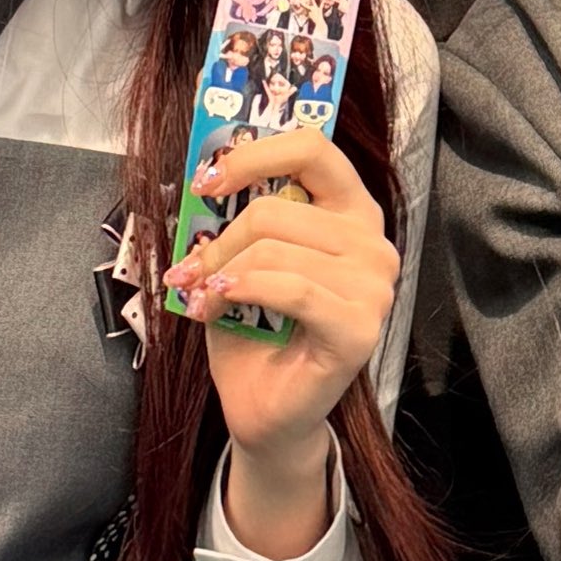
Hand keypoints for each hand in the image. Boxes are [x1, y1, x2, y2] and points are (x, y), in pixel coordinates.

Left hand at [173, 125, 404, 554]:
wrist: (266, 411)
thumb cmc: (256, 335)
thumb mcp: (239, 262)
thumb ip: (236, 218)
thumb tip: (202, 179)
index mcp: (350, 213)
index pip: (314, 149)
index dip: (254, 154)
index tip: (206, 180)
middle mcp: (372, 242)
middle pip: (277, 208)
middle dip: (218, 239)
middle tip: (185, 268)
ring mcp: (374, 285)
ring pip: (276, 249)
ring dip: (221, 271)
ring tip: (199, 297)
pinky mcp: (361, 326)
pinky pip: (291, 289)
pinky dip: (243, 292)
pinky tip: (216, 305)